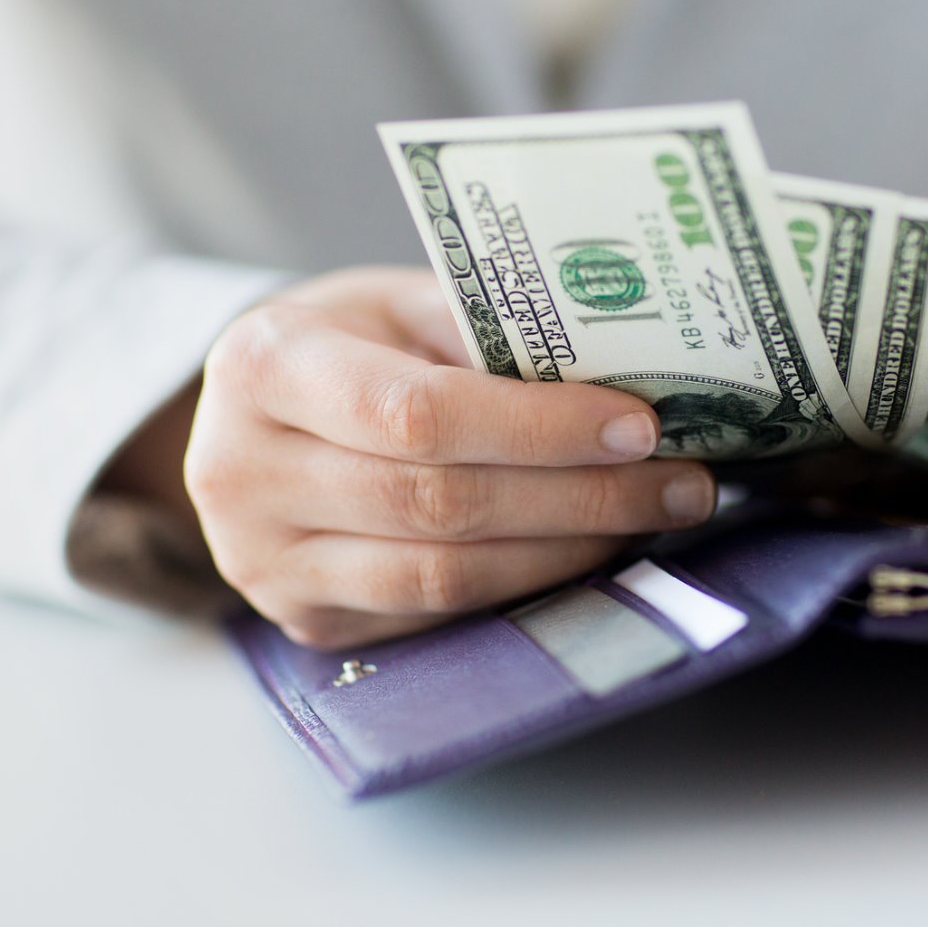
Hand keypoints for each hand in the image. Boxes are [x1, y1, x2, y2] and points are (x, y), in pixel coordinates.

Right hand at [179, 267, 715, 648]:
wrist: (247, 417)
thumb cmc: (346, 344)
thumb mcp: (398, 304)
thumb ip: (488, 334)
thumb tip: (628, 375)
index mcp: (266, 365)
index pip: (419, 414)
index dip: (540, 429)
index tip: (639, 426)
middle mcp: (245, 472)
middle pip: (442, 503)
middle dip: (583, 497)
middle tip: (683, 484)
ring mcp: (266, 563)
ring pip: (445, 575)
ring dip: (567, 551)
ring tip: (651, 518)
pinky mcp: (305, 622)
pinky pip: (435, 616)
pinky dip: (525, 585)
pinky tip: (586, 551)